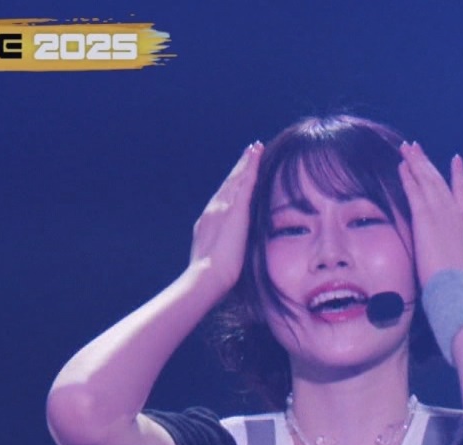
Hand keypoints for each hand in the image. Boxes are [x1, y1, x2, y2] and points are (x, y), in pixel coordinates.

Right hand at [188, 141, 263, 289]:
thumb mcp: (215, 260)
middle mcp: (213, 210)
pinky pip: (244, 183)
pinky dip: (250, 168)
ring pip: (236, 180)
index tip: (239, 174)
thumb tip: (230, 259)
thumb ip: (222, 253)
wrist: (206, 277)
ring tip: (255, 149)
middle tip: (249, 151)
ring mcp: (222, 209)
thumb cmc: (211, 278)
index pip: (223, 198)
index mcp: (209, 222)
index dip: (232, 185)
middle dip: (239, 168)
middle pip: (228, 184)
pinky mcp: (234, 210)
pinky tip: (257, 156)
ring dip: (246, 163)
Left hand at [398, 142, 462, 285]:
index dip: (458, 175)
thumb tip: (453, 265)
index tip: (456, 160)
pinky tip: (402, 166)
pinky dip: (408, 177)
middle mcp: (456, 213)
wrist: (459, 287)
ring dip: (416, 163)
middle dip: (427, 163)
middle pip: (439, 181)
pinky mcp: (425, 218)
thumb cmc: (462, 285)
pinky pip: (414, 192)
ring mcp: (441, 213)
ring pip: (426, 181)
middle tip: (417, 148)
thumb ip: (457, 258)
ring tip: (407, 148)